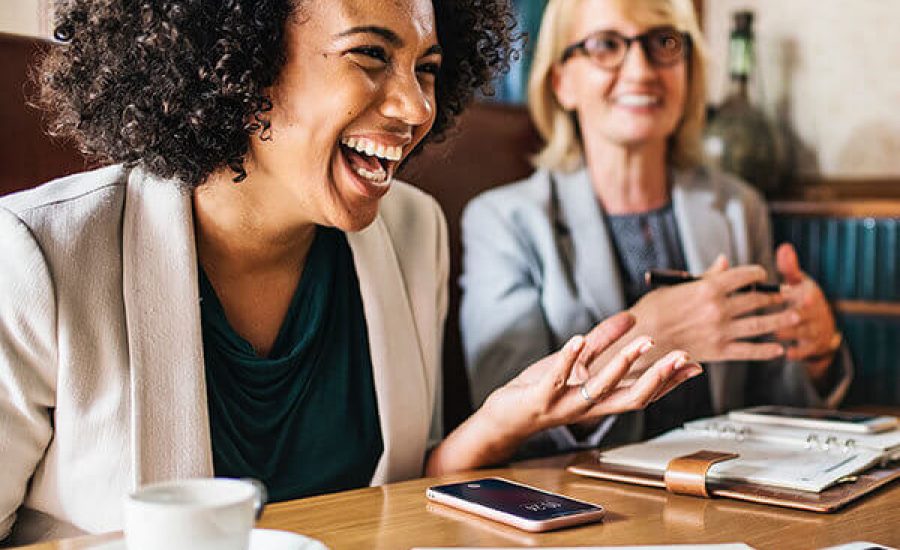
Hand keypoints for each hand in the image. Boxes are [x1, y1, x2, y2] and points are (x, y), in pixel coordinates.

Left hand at [481, 312, 701, 442]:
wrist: (506, 416)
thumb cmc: (543, 390)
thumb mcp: (576, 362)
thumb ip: (602, 341)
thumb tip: (630, 318)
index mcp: (601, 399)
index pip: (644, 393)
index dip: (669, 382)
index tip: (693, 366)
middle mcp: (590, 407)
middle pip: (633, 397)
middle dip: (659, 377)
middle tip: (680, 357)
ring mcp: (566, 404)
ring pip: (601, 388)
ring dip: (623, 364)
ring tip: (642, 341)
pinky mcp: (541, 397)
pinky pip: (557, 378)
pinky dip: (568, 358)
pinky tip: (578, 338)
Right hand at [626, 255, 793, 364]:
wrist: (640, 339)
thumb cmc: (652, 310)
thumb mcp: (676, 286)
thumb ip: (705, 276)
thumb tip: (724, 262)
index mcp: (708, 287)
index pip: (744, 275)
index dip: (758, 273)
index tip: (763, 275)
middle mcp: (719, 308)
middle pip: (757, 299)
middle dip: (775, 295)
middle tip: (787, 294)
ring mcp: (721, 331)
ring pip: (760, 324)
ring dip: (780, 320)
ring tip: (794, 316)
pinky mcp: (719, 351)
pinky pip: (749, 351)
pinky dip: (766, 351)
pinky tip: (778, 349)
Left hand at [774, 243, 838, 379]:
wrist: (823, 327)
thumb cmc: (802, 299)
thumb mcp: (800, 282)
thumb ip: (790, 267)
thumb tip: (784, 247)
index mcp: (810, 294)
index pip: (805, 292)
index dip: (796, 292)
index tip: (788, 291)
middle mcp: (814, 312)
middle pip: (802, 313)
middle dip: (790, 313)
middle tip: (772, 313)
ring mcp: (814, 330)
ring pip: (800, 332)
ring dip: (786, 332)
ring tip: (771, 331)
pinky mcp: (812, 347)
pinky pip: (804, 351)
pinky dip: (796, 352)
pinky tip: (786, 353)